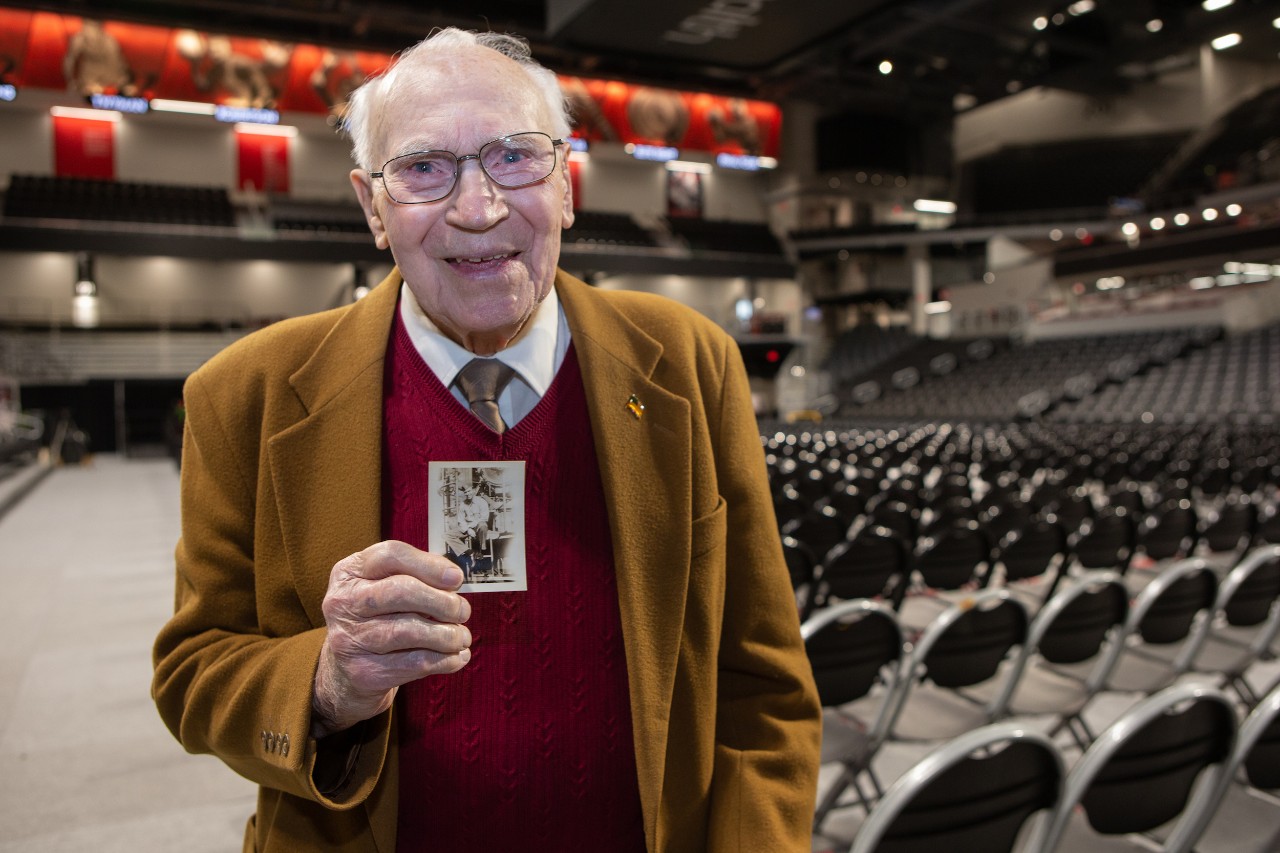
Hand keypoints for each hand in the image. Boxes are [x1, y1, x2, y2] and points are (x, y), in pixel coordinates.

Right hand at [312, 540, 471, 737]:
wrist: (346, 670)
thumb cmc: (377, 619)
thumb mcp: (384, 587)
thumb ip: (415, 575)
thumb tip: (453, 578)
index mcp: (349, 572)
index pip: (390, 555)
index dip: (429, 565)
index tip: (456, 578)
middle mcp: (343, 602)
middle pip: (400, 591)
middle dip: (441, 601)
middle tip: (462, 611)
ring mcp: (349, 638)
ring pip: (408, 631)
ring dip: (446, 635)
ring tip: (462, 637)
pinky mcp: (363, 671)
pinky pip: (413, 664)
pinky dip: (443, 660)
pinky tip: (456, 657)